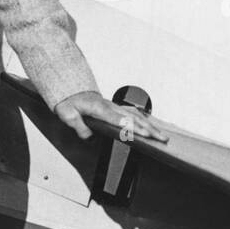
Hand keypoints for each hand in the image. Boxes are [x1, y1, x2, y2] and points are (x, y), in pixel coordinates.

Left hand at [54, 90, 169, 143]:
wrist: (70, 89)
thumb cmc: (68, 101)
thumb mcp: (66, 114)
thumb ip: (78, 126)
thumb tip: (89, 137)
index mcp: (99, 108)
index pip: (120, 120)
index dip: (133, 128)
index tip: (145, 134)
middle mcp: (111, 106)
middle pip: (134, 119)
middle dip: (150, 130)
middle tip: (163, 139)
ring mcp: (115, 106)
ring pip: (136, 116)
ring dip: (151, 126)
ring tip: (162, 136)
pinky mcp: (116, 108)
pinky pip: (133, 114)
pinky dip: (145, 120)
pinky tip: (152, 127)